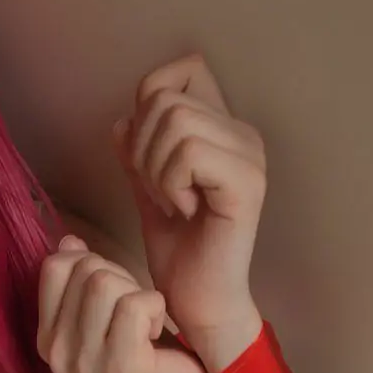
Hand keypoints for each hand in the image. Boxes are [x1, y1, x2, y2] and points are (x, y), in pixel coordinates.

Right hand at [37, 236, 208, 372]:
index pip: (54, 267)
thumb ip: (80, 275)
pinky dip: (155, 307)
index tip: (110, 295)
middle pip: (86, 271)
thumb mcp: (101, 308)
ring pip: (106, 284)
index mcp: (46, 337)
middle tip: (133, 313)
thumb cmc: (139, 346)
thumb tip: (69, 241)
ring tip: (143, 323)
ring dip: (137, 293)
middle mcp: (57, 354)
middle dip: (120, 278)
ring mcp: (86, 364)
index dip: (90, 263)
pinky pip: (135, 304)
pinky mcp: (120, 367)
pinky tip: (154, 333)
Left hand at [114, 54, 265, 344]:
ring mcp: (249, 156)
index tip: (149, 156)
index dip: (149, 101)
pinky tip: (185, 211)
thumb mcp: (149, 194)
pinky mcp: (246, 183)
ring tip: (172, 204)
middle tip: (159, 193)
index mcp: (224, 130)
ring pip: (175, 121)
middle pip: (167, 98)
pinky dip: (170, 184)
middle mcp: (243, 134)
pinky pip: (189, 153)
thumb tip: (122, 120)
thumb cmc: (180, 256)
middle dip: (143, 147)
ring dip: (154, 169)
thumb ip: (139, 155)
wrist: (199, 304)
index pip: (185, 68)